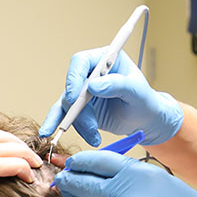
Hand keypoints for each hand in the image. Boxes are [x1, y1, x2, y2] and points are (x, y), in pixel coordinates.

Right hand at [39, 48, 183, 146]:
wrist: (145, 120)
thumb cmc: (145, 101)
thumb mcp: (138, 93)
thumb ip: (119, 85)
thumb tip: (93, 85)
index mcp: (106, 60)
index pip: (82, 61)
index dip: (74, 77)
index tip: (74, 97)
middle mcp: (91, 73)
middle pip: (72, 86)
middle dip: (77, 109)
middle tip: (91, 126)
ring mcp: (83, 90)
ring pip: (67, 105)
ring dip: (78, 123)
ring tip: (95, 137)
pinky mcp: (79, 108)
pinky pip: (63, 115)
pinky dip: (58, 124)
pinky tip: (51, 134)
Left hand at [53, 150, 196, 196]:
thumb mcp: (159, 179)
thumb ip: (128, 173)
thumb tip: (97, 169)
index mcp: (139, 174)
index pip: (98, 161)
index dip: (81, 160)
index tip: (72, 162)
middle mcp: (128, 195)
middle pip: (85, 183)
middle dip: (70, 180)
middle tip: (63, 178)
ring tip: (72, 193)